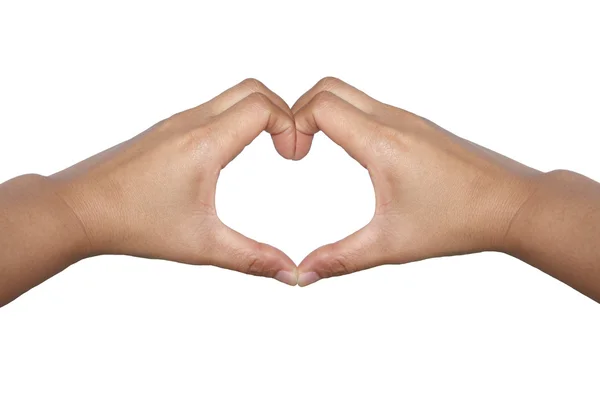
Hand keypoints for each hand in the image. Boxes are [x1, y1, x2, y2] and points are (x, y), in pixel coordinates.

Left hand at [50, 79, 297, 284]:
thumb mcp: (201, 245)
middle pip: (252, 89)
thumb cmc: (131, 223)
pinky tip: (232, 154)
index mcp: (204, 143)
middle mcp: (191, 122)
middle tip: (288, 147)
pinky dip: (235, 121)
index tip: (294, 156)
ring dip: (258, 115)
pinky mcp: (166, 130)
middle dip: (282, 112)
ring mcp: (176, 122)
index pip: (263, 106)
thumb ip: (252, 259)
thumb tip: (290, 273)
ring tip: (269, 149)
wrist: (76, 209)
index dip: (291, 125)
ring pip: (230, 96)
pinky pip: (211, 110)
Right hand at [292, 77, 541, 285]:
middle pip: (330, 87)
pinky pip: (371, 107)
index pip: (321, 106)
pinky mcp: (417, 126)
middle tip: (296, 147)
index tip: (292, 156)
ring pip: (351, 94)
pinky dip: (347, 119)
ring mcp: (407, 119)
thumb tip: (302, 275)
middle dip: (300, 110)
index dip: (293, 124)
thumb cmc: (460, 220)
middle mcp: (393, 120)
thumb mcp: (391, 244)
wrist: (514, 204)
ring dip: (324, 113)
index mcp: (382, 142)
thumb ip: (340, 259)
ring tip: (313, 149)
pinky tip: (351, 154)